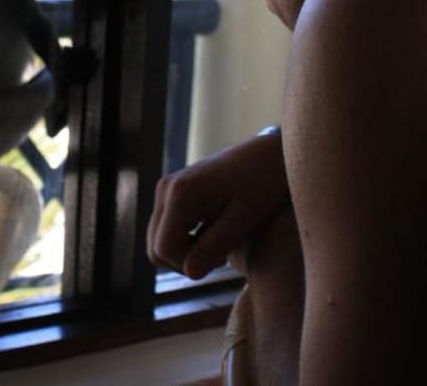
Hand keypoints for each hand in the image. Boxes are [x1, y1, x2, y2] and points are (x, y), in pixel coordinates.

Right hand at [147, 129, 289, 279]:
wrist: (270, 153)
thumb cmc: (264, 183)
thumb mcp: (244, 219)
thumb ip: (214, 246)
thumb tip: (190, 273)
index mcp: (180, 193)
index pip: (164, 248)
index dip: (189, 265)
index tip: (221, 261)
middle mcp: (166, 189)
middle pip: (156, 248)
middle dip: (186, 261)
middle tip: (221, 256)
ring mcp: (168, 189)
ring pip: (159, 241)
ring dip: (187, 252)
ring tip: (221, 245)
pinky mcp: (174, 192)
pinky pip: (168, 229)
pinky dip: (187, 240)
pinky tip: (215, 234)